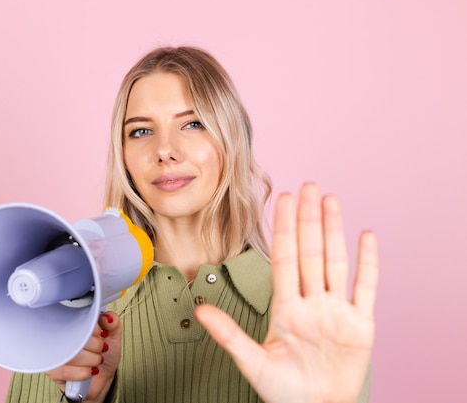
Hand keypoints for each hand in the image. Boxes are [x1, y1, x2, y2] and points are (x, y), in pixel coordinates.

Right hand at [46, 311, 121, 401]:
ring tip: (96, 361)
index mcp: (74, 323)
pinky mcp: (53, 371)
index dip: (95, 328)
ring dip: (91, 360)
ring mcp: (55, 353)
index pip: (78, 318)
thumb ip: (113, 322)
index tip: (102, 334)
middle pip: (74, 336)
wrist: (102, 378)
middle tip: (100, 349)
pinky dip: (84, 372)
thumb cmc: (104, 355)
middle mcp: (61, 336)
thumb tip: (106, 317)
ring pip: (72, 353)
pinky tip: (89, 371)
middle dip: (96, 345)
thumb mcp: (112, 336)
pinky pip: (66, 370)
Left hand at [194, 183, 378, 402]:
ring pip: (336, 262)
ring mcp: (337, 311)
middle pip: (311, 253)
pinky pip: (366, 288)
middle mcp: (312, 303)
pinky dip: (368, 263)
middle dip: (308, 219)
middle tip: (308, 186)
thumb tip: (200, 309)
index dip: (284, 229)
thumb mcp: (253, 362)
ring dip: (334, 231)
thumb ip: (228, 334)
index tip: (282, 200)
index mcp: (286, 309)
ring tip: (330, 200)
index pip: (285, 259)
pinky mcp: (361, 325)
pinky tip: (366, 237)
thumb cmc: (285, 391)